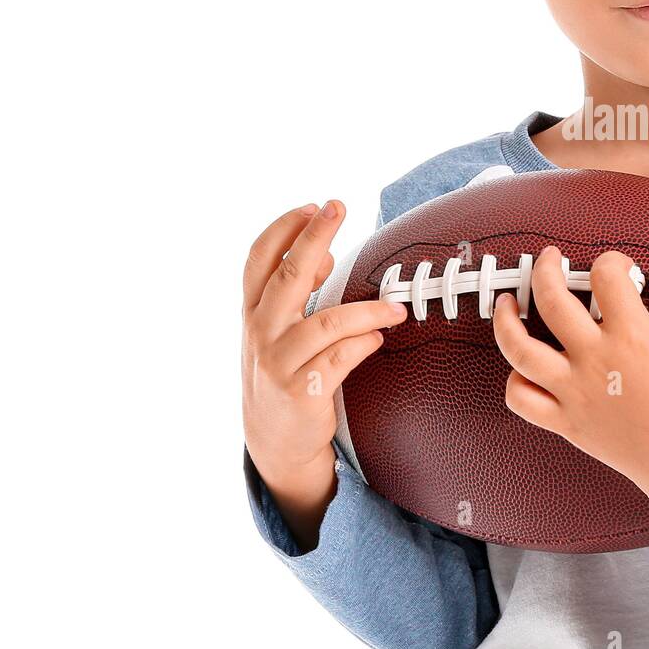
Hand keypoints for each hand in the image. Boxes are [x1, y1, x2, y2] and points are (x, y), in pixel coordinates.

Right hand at [241, 201, 406, 494]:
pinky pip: (340, 358)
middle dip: (315, 236)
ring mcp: (279, 363)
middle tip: (339, 207)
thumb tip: (323, 254)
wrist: (273, 442)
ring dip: (367, 310)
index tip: (314, 206)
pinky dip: (364, 344)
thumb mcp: (276, 330)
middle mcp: (260, 333)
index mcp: (252, 312)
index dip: (284, 228)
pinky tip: (379, 338)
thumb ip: (294, 293)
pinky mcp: (302, 391)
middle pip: (289, 274)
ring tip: (396, 307)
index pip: (259, 259)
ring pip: (327, 322)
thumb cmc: (284, 372)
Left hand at [490, 245, 648, 501]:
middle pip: (551, 298)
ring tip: (506, 303)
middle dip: (545, 268)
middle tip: (549, 260)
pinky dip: (514, 380)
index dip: (612, 261)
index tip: (617, 268)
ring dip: (505, 318)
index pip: (606, 276)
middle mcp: (595, 360)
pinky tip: (522, 365)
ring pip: (519, 347)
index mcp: (632, 337)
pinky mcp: (565, 421)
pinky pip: (521, 399)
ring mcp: (574, 392)